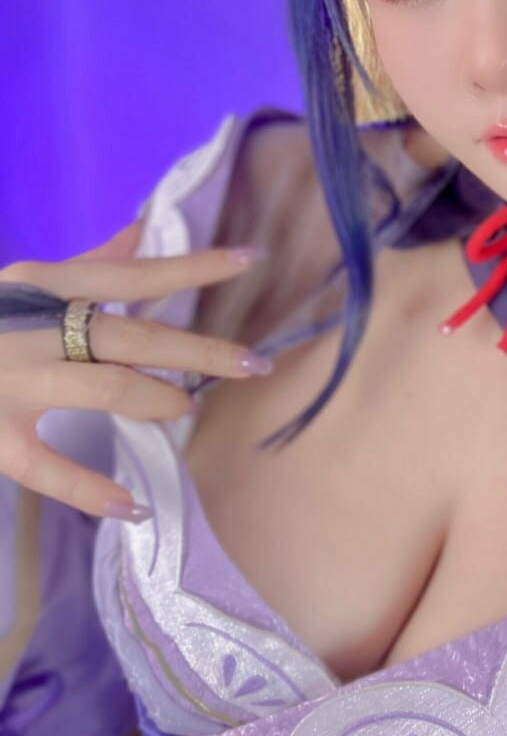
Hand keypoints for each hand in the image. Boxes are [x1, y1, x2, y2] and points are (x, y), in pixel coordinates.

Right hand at [0, 220, 272, 520]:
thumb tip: (141, 231)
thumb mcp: (22, 280)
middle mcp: (34, 327)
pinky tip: (130, 504)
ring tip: (186, 409)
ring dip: (157, 399)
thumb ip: (88, 262)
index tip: (252, 259)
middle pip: (135, 335)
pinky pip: (47, 467)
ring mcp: (12, 381)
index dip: (196, 267)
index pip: (136, 274)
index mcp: (45, 285)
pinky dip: (90, 489)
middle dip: (200, 351)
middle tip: (253, 364)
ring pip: (105, 387)